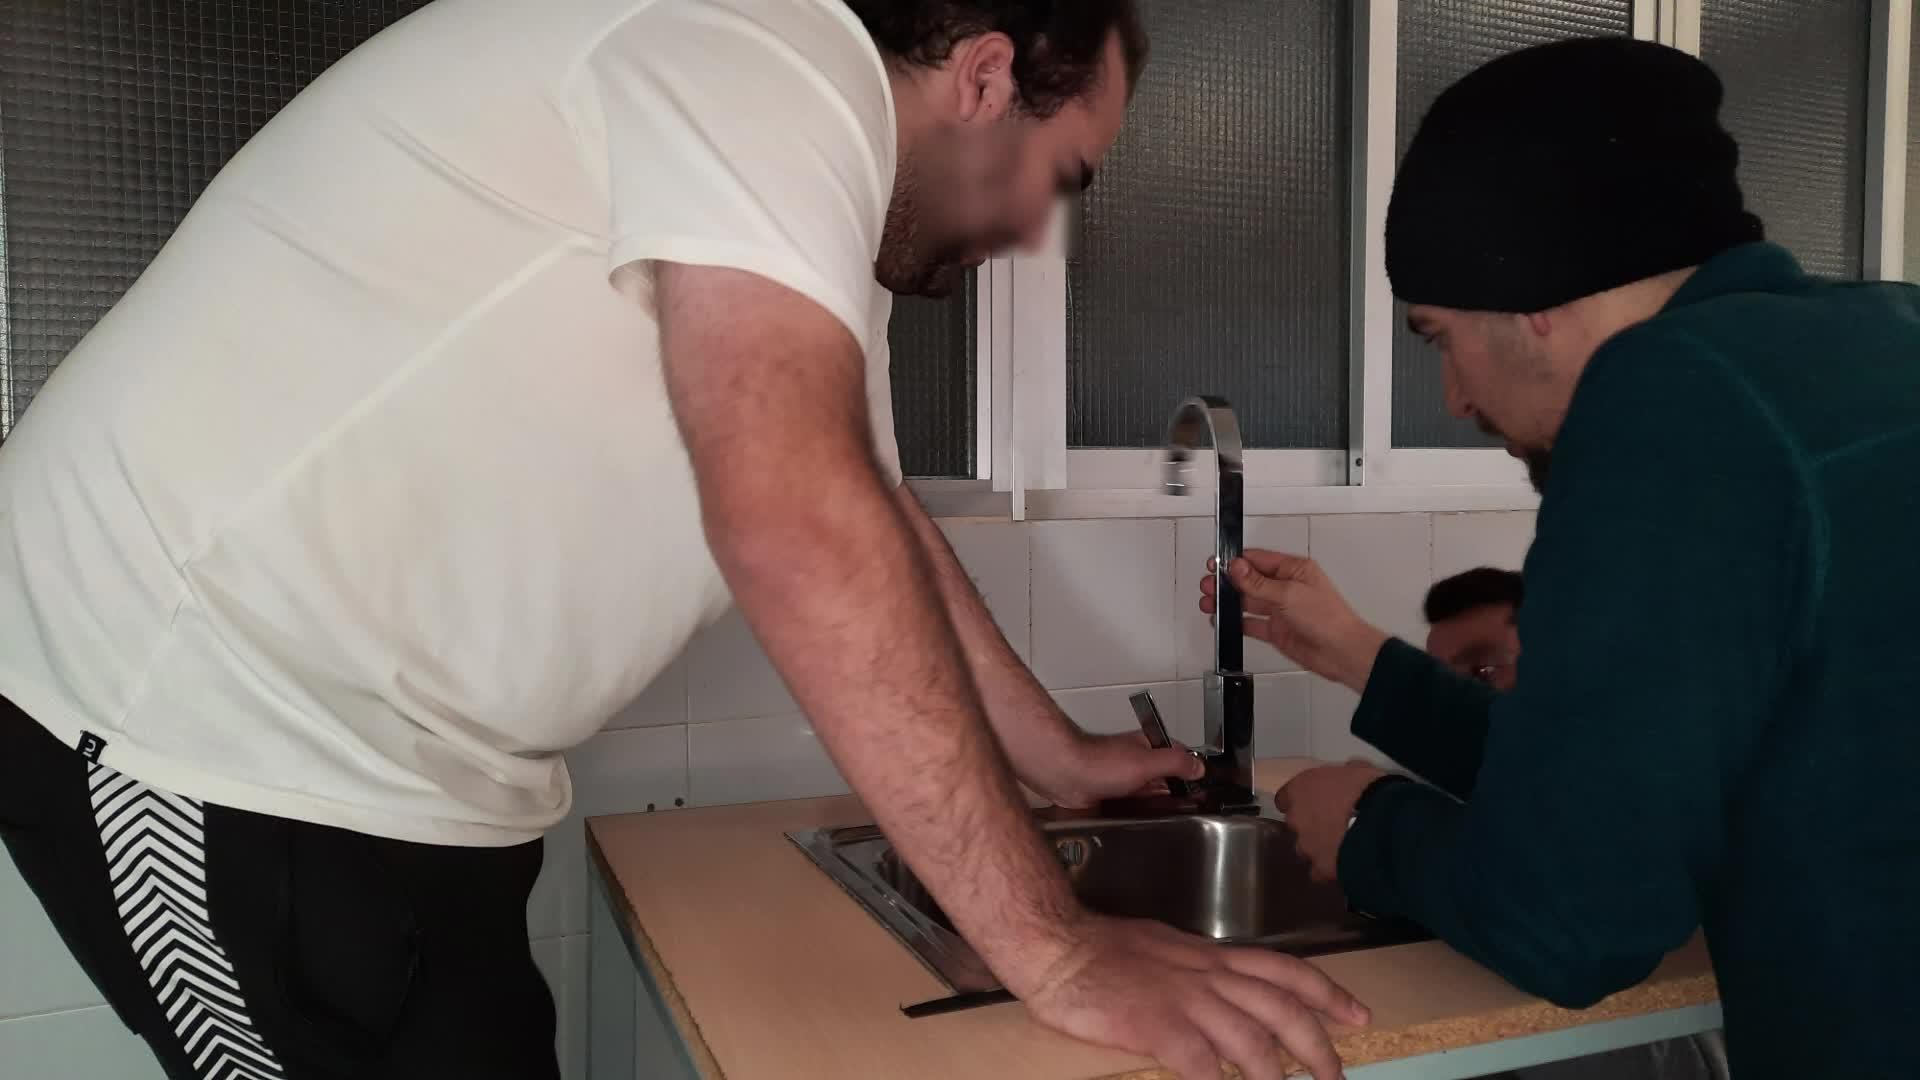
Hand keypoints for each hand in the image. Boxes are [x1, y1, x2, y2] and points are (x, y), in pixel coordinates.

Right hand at [1020, 914, 1369, 1079]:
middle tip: (1339, 1075)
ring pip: (1254, 1040)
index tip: (1358, 1014)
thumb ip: (1194, 972)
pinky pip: (1204, 1066)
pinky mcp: (1159, 1026)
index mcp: (1210, 956)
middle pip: (1282, 1008)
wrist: (1056, 946)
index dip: (1326, 992)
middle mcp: (1208, 975)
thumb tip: (1215, 993)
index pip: (1283, 969)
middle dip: (1318, 1046)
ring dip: (1279, 1076)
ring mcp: (1185, 1000)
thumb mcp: (1163, 949)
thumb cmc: (1099, 950)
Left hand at [1033, 731, 1206, 809]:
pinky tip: (1150, 820)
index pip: (1178, 756)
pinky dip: (1143, 810)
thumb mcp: (1146, 761)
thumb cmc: (1098, 763)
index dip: (1192, 771)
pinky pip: (1134, 803)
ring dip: (1161, 803)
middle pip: (1166, 776)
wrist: (1065, 776)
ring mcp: (1124, 778)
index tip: (1203, 788)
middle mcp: (1136, 760)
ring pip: (1150, 792)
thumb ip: (1175, 763)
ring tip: (1177, 818)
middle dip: (1178, 791)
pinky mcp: (1112, 794)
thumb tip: (1199, 766)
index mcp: (1147, 746)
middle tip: (1193, 807)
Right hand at [1199, 551, 1390, 691]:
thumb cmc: (1327, 617)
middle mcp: (1285, 587)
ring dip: (1227, 602)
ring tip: (1208, 603)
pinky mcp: (1276, 630)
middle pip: (1248, 580)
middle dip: (1226, 582)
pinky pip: (1250, 623)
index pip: (1257, 560)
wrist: (1341, 652)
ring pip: (1246, 601)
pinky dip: (1235, 621)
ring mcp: (1280, 609)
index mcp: (1293, 570)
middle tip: (1208, 585)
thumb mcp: (1288, 594)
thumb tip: (1236, 567)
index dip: (1235, 562)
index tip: (1215, 565)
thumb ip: (1258, 583)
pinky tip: (1221, 620)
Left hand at [1275, 764, 1389, 881]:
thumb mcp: (1358, 770)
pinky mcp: (1320, 869)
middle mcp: (1296, 818)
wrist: (1381, 823)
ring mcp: (1306, 846)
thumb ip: (1344, 774)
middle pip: (1295, 825)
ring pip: (1306, 850)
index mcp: (1300, 789)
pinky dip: (1329, 870)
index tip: (1314, 803)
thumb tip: (1348, 773)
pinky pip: (1320, 873)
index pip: (1285, 797)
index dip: (1300, 801)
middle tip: (1335, 825)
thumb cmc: (1368, 789)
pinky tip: (1345, 867)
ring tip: (1342, 849)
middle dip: (1311, 826)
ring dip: (1319, 849)